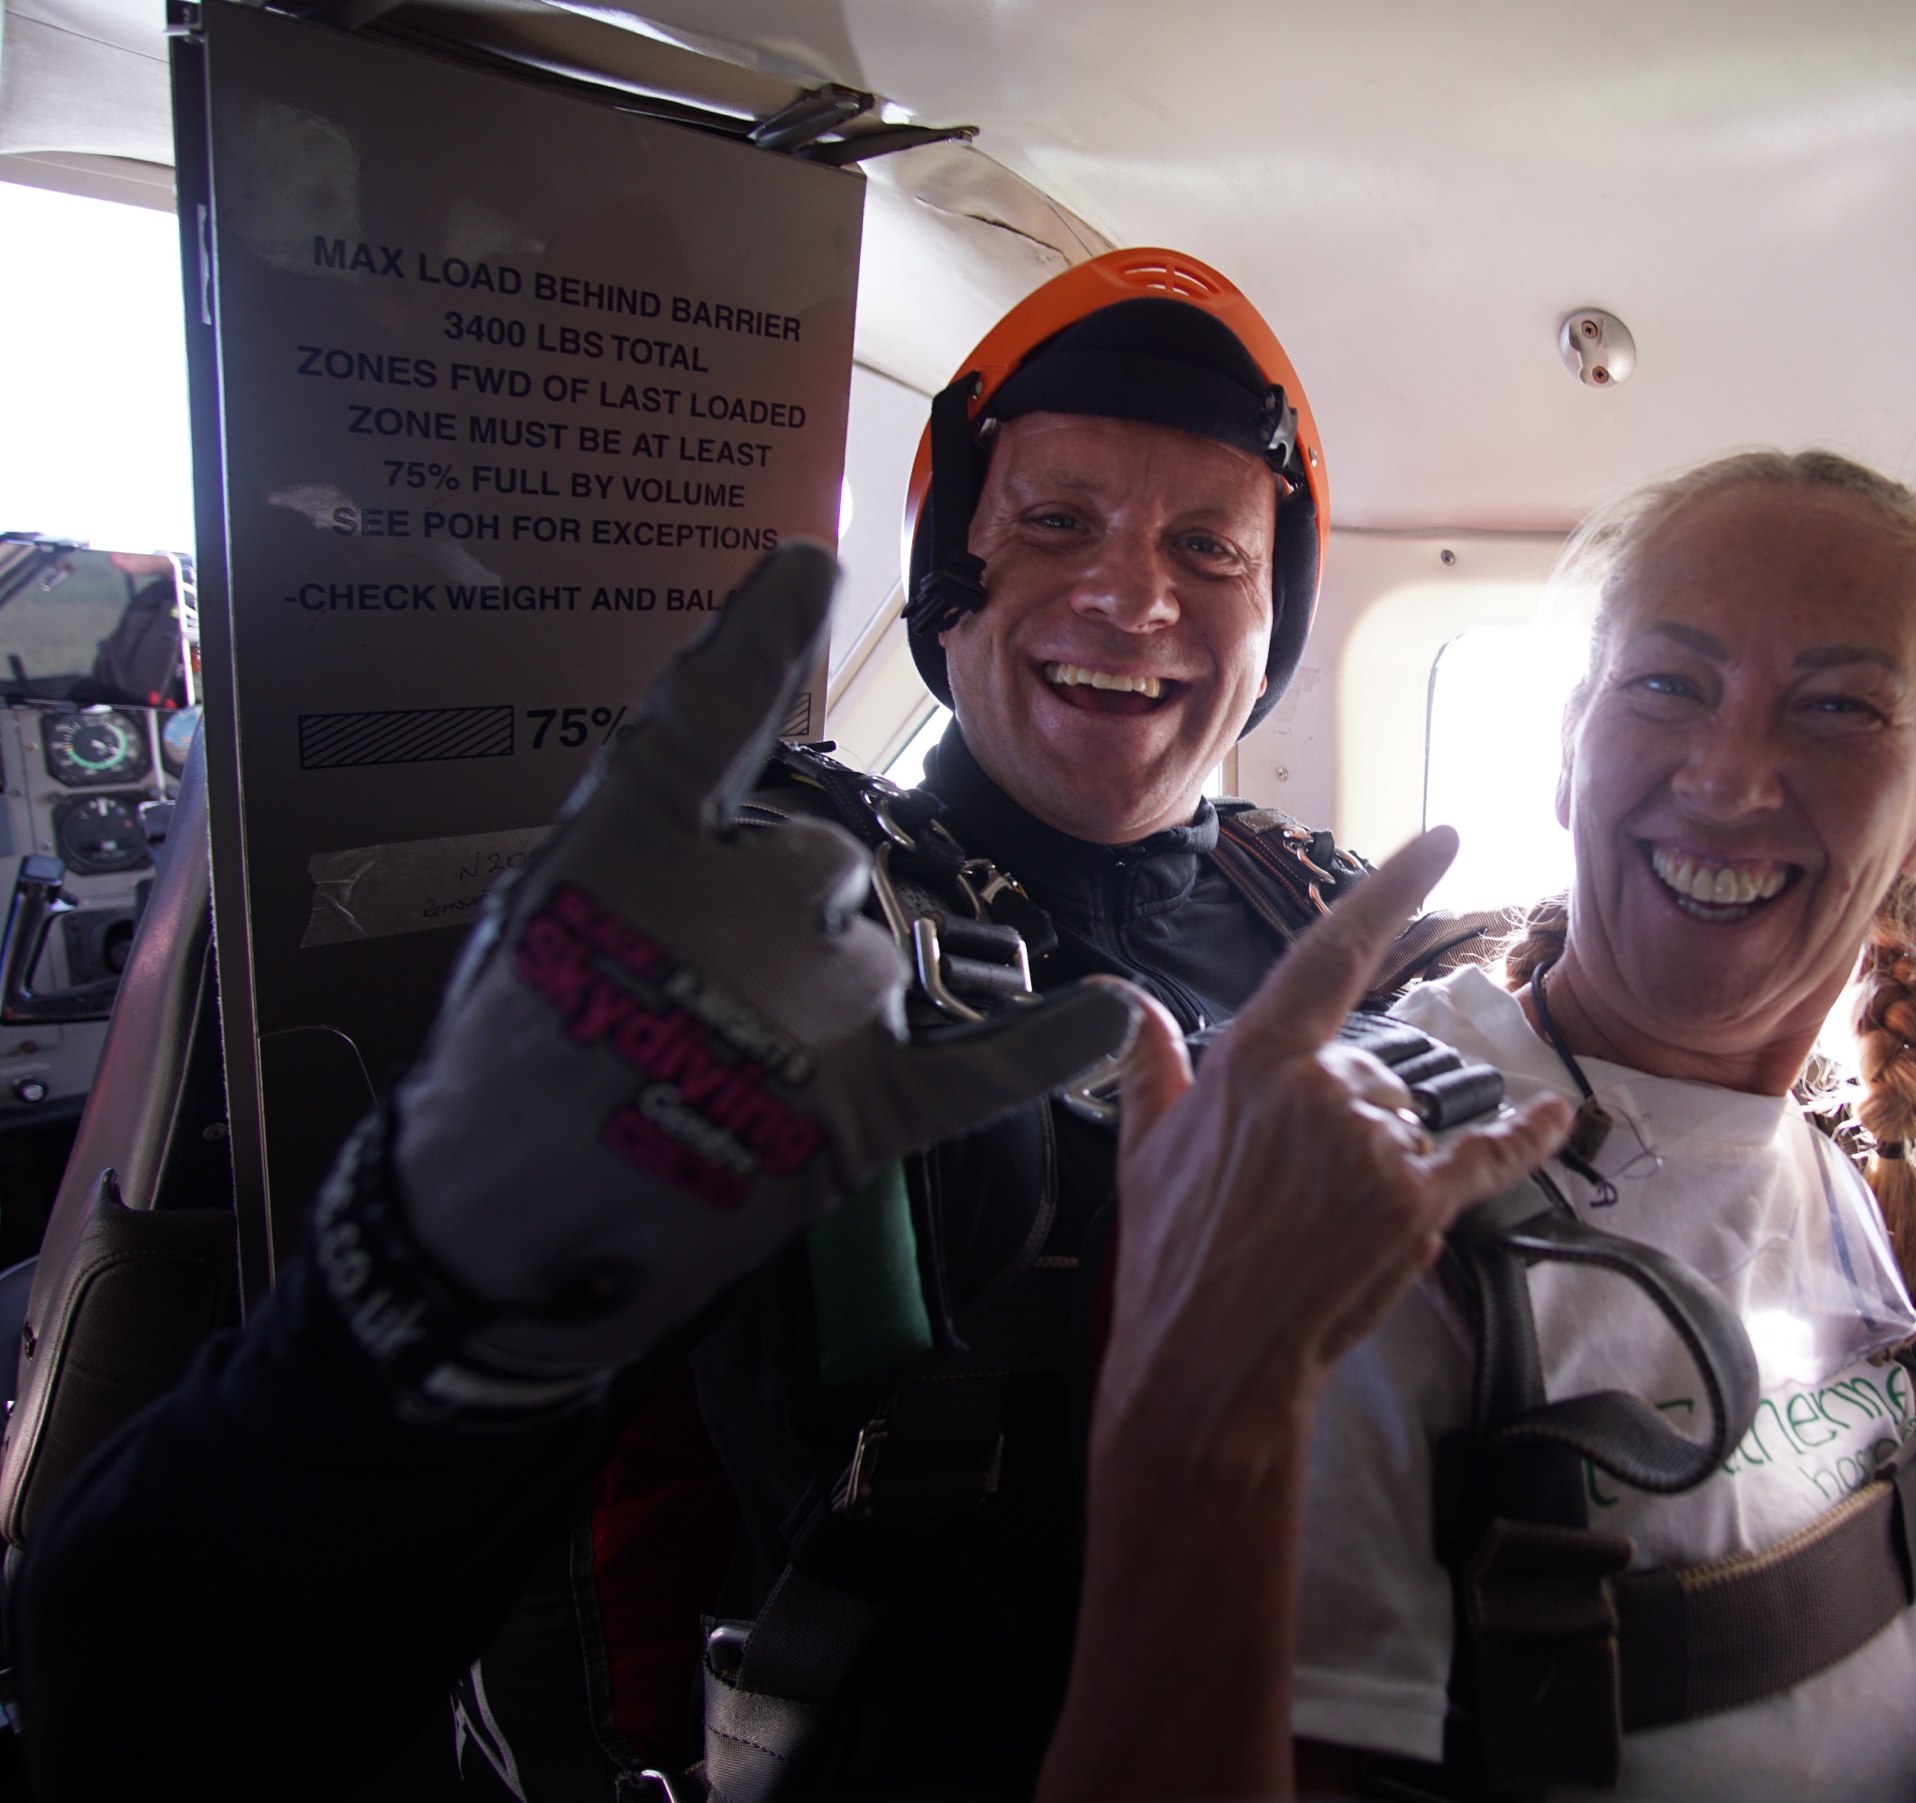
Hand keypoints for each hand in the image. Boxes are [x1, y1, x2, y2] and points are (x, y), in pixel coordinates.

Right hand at [384, 542, 1128, 1385]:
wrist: (498, 1246)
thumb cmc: (498, 1078)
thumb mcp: (532, 915)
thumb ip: (637, 845)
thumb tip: (717, 833)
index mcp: (644, 842)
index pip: (713, 712)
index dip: (758, 639)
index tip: (804, 569)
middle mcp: (753, 902)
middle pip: (816, 864)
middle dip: (766, 919)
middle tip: (681, 1001)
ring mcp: (823, 1006)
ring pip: (872, 950)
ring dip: (821, 996)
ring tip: (728, 1070)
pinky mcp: (866, 1109)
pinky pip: (985, 1062)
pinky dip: (1050, 1042)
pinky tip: (1110, 1014)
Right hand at [1098, 827, 1573, 1445]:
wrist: (1205, 1365)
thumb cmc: (1169, 1260)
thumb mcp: (1142, 1149)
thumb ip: (1149, 1062)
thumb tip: (1123, 1001)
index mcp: (1253, 1059)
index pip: (1333, 951)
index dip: (1391, 890)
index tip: (1442, 841)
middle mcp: (1321, 1089)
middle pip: (1366, 1070)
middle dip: (1340, 1121)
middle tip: (1284, 1195)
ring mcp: (1374, 1146)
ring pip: (1404, 1124)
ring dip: (1379, 1164)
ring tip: (1317, 1228)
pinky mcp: (1416, 1204)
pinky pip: (1484, 1157)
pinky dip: (1524, 1140)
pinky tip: (1557, 1118)